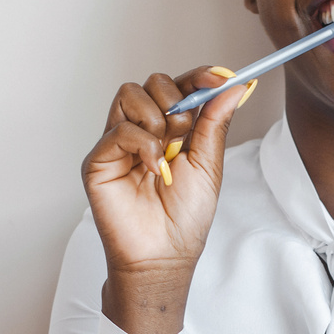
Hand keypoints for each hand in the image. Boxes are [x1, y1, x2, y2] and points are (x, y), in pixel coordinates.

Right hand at [82, 67, 248, 333]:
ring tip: (167, 153)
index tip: (222, 78)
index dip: (200, 77)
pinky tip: (154, 168)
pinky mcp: (100, 159)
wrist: (163, 255)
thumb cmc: (184, 218)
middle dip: (176, 100)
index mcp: (172, 130)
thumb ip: (215, 123)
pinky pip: (119, 128)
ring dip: (157, 118)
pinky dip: (142, 144)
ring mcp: (119, 142)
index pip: (181, 87)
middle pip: (153, 82)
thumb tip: (233, 87)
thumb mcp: (208, 165)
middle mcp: (143, 130)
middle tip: (185, 133)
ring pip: (130, 94)